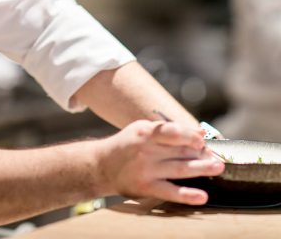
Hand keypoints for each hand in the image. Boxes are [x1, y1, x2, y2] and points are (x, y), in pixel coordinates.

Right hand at [97, 120, 224, 204]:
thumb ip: (168, 130)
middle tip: (220, 154)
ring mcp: (146, 170)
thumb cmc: (128, 144)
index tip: (203, 139)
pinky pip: (170, 192)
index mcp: (145, 132)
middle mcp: (146, 150)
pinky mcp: (146, 187)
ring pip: (179, 169)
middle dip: (202, 152)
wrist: (102, 165)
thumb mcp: (143, 129)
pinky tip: (202, 196)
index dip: (190, 135)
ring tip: (218, 166)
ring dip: (201, 168)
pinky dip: (187, 195)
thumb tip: (199, 133)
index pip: (172, 132)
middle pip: (179, 150)